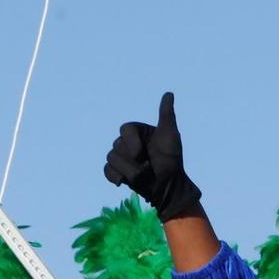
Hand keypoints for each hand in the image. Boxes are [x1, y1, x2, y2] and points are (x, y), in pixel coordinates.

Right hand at [104, 91, 203, 221]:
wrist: (169, 185)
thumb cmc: (172, 159)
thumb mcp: (170, 135)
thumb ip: (166, 115)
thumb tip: (169, 93)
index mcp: (137, 132)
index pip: (125, 130)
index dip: (132, 143)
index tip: (142, 154)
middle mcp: (127, 142)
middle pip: (117, 146)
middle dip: (133, 160)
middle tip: (148, 167)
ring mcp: (122, 158)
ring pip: (112, 159)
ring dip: (129, 171)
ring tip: (143, 176)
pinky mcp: (118, 172)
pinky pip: (107, 171)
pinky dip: (114, 176)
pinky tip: (123, 182)